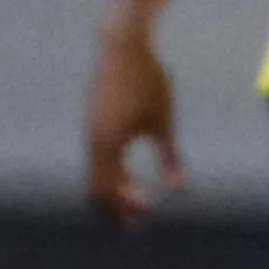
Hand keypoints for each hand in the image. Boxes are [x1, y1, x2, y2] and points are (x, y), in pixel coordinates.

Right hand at [83, 23, 182, 223]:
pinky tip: (124, 170)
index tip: (144, 217)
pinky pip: (96, 155)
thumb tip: (179, 188)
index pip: (109, 188)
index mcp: (108, 144)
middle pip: (95, 186)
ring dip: (112, 187)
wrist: (121, 48)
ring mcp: (89, 130)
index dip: (125, 206)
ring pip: (95, 171)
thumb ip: (169, 157)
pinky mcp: (92, 121)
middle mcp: (92, 141)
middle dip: (113, 205)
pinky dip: (108, 170)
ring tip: (132, 197)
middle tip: (134, 221)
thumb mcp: (163, 122)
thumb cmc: (147, 83)